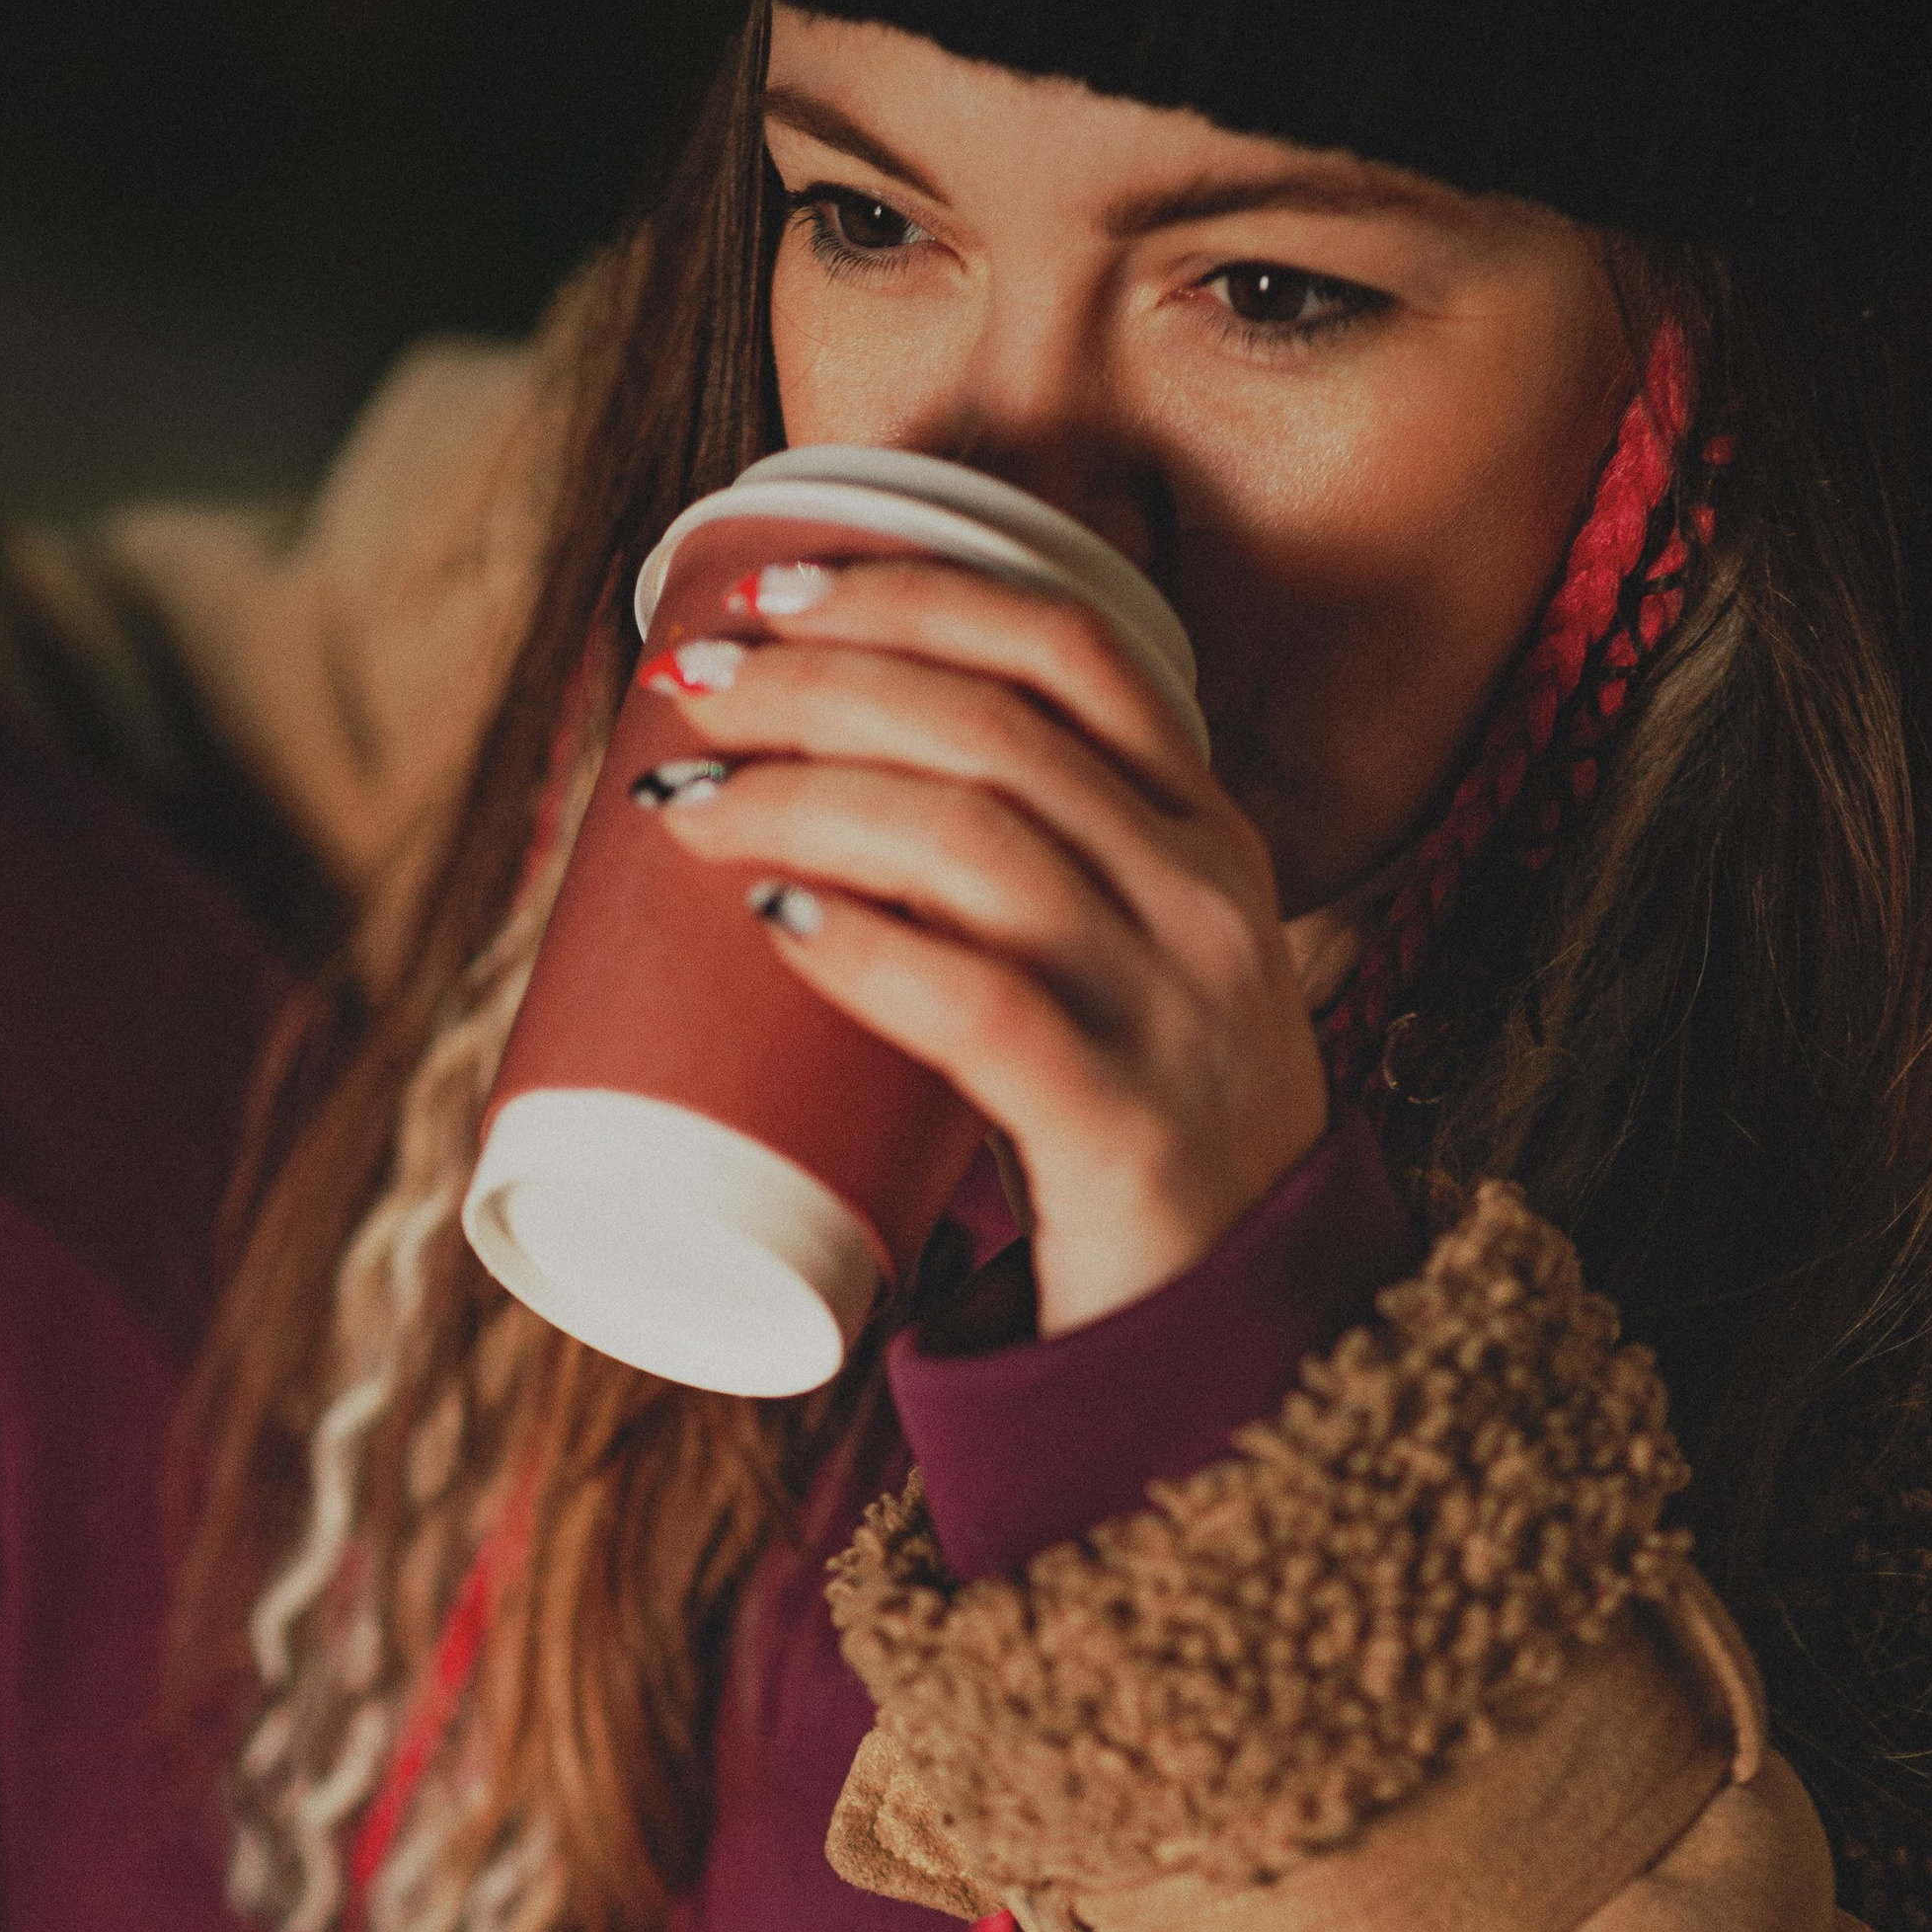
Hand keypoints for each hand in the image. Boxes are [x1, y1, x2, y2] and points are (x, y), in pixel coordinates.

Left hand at [637, 559, 1329, 1334]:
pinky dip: (868, 952)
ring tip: (687, 803)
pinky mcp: (1123, 1129)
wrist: (1244, 1346)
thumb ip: (1020, 900)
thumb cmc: (1136, 1154)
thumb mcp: (1124, 983)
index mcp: (1209, 837)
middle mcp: (1207, 900)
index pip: (1074, 645)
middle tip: (687, 687)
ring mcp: (1175, 1013)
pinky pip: (983, 1009)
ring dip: (806, 798)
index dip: (917, 592)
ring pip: (977, 841)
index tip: (775, 585)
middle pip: (997, 724)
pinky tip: (779, 923)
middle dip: (819, 681)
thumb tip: (796, 831)